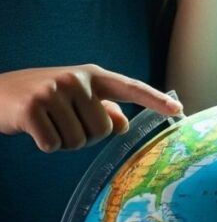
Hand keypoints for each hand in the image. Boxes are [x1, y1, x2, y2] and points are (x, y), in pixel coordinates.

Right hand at [0, 66, 182, 151]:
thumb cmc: (42, 97)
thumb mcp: (74, 97)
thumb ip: (102, 108)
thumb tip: (124, 124)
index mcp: (92, 75)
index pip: (130, 87)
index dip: (155, 99)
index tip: (178, 110)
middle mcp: (76, 79)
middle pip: (103, 130)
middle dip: (86, 137)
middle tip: (63, 123)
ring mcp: (54, 91)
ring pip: (79, 141)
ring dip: (64, 142)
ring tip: (48, 123)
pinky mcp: (33, 108)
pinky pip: (54, 145)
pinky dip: (45, 145)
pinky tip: (34, 129)